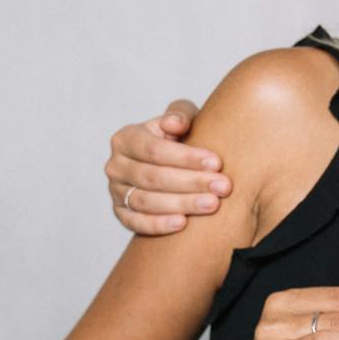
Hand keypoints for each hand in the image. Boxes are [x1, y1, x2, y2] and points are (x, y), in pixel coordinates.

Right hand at [106, 100, 231, 234]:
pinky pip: (136, 223)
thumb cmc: (178, 137)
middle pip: (153, 177)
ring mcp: (116, 191)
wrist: (169, 162)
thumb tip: (175, 123)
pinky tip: (183, 224)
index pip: (155, 150)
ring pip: (146, 201)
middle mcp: (116, 165)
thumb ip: (179, 115)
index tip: (217, 163)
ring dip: (181, 204)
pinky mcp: (121, 213)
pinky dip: (158, 224)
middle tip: (222, 187)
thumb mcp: (180, 120)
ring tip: (212, 204)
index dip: (186, 157)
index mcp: (126, 139)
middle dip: (191, 182)